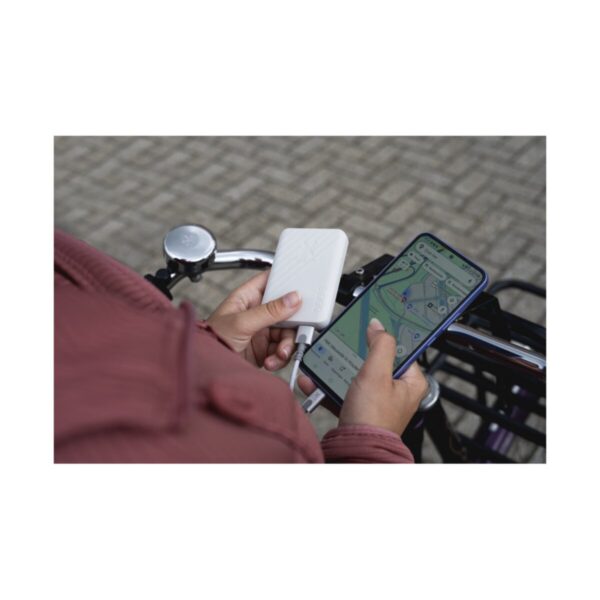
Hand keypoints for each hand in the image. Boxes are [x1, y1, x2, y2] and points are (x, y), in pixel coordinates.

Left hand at [206, 270, 301, 369]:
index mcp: (247, 298)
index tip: (301, 289)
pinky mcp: (263, 350)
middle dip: (291, 324)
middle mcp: (255, 313)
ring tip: (279, 354)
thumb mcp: (242, 323)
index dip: (286, 282)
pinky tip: (270, 361)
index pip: (270, 282)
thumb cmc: (211, 341)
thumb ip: (269, 311)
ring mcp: (260, 332)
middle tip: (295, 332)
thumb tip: (293, 298)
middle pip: (285, 311)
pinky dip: (280, 357)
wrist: (205, 371)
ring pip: (286, 333)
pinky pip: (281, 350)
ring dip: (286, 345)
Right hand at [298, 318, 427, 435]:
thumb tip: (378, 326)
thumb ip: (380, 345)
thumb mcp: (377, 374)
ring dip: (337, 368)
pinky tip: (315, 379)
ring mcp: (377, 400)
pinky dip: (329, 385)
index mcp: (411, 381)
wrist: (355, 450)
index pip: (402, 348)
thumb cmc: (372, 419)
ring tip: (325, 361)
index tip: (373, 324)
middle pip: (376, 360)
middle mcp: (396, 391)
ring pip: (356, 374)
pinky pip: (343, 390)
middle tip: (346, 343)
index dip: (386, 335)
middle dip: (355, 352)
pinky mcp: (359, 408)